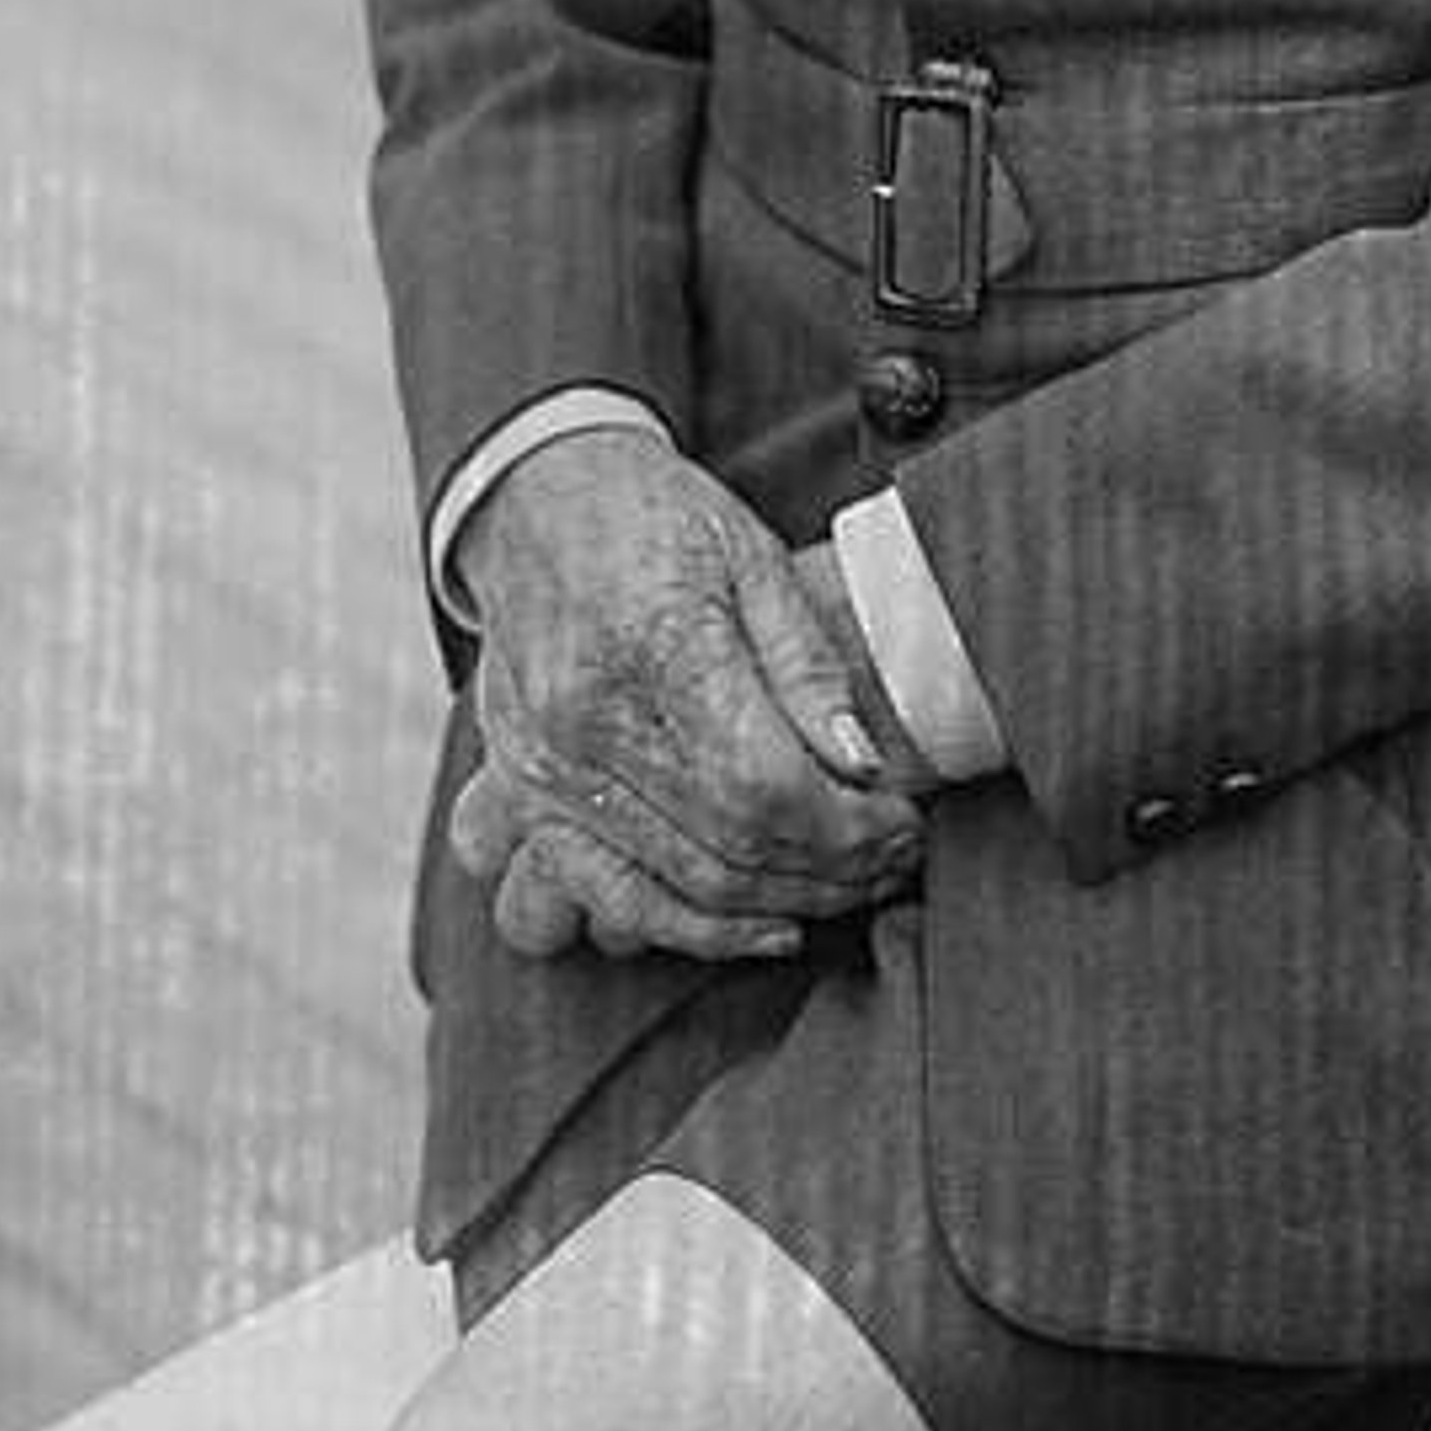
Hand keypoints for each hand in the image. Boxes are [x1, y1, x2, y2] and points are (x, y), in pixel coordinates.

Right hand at [459, 432, 925, 947]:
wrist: (531, 503)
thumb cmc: (653, 517)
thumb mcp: (751, 554)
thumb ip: (808, 664)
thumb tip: (863, 766)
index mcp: (649, 644)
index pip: (765, 782)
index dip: (851, 824)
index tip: (906, 821)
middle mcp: (582, 720)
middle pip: (730, 844)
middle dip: (834, 868)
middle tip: (897, 857)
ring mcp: (543, 769)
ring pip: (682, 884)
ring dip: (782, 903)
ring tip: (851, 886)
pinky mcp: (524, 797)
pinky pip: (609, 896)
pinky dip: (692, 928)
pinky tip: (766, 925)